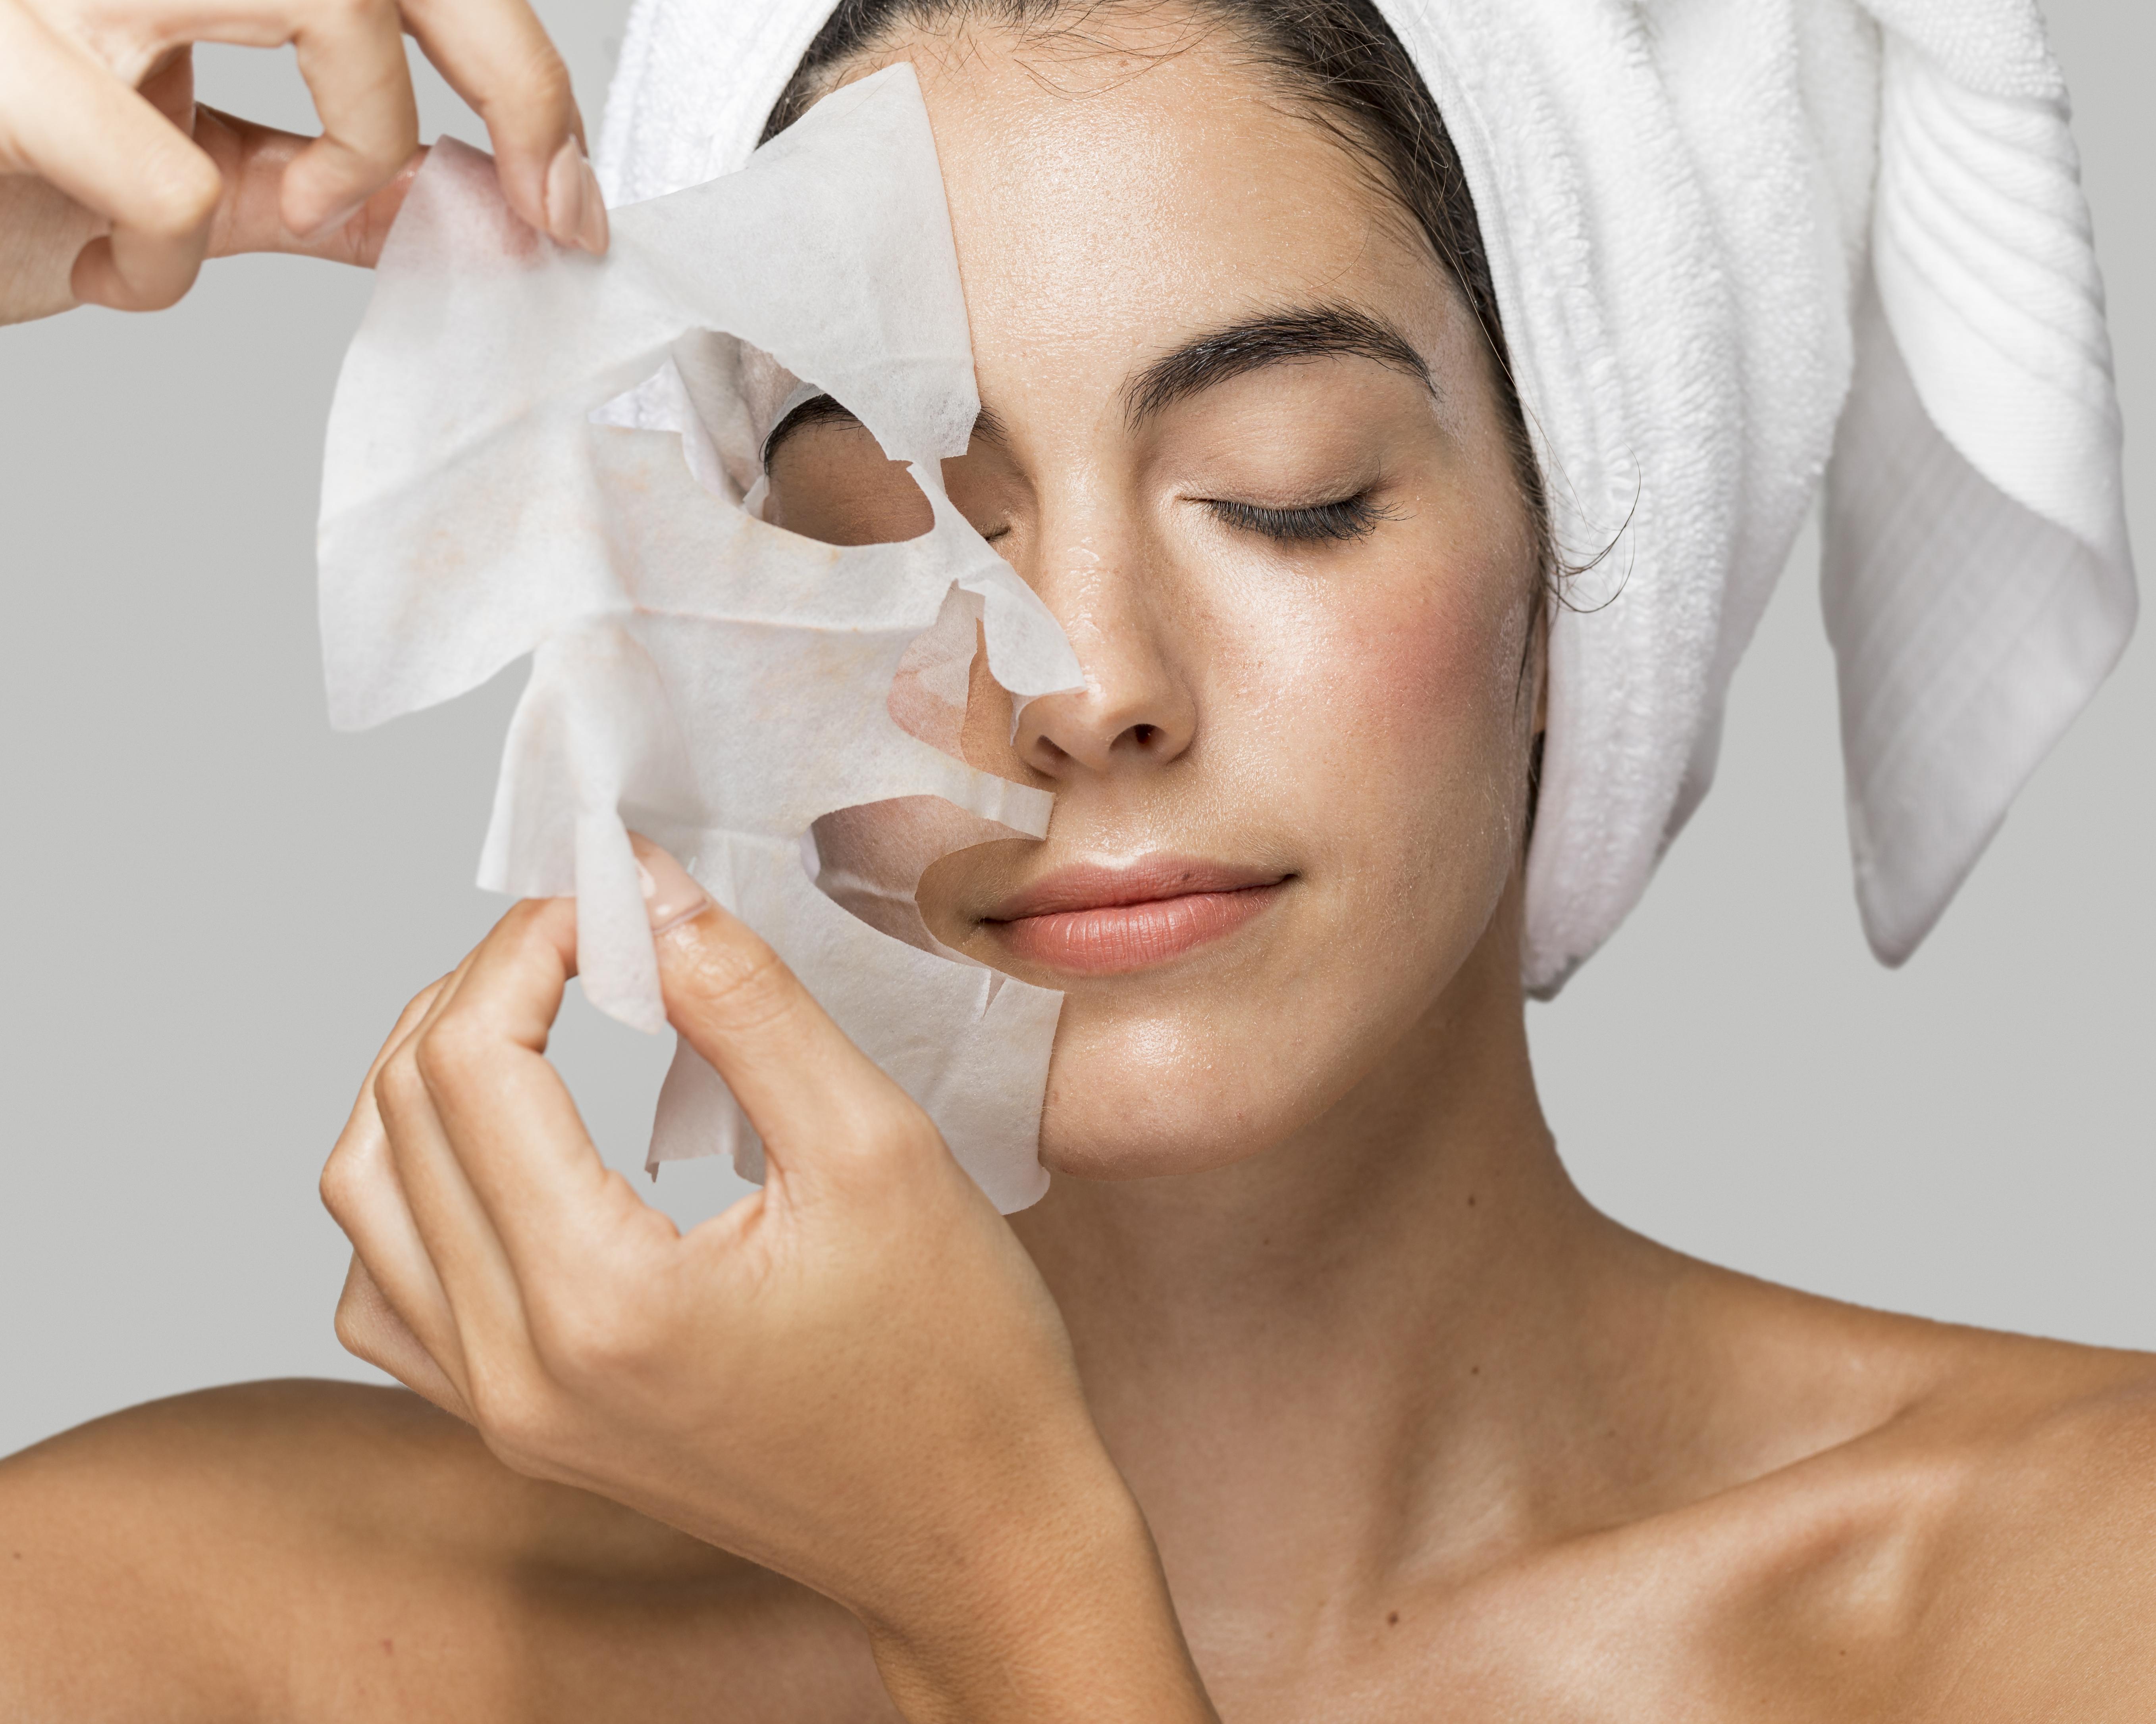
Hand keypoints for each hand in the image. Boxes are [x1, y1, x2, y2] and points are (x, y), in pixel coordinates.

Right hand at [0, 0, 605, 324]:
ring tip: (269, 214)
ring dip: (353, 143)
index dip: (522, 64)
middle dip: (513, 79)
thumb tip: (485, 204)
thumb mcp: (198, 171)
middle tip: (538, 208)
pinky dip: (170, 267)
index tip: (568, 192)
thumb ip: (331, 176)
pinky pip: (180, 180)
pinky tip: (106, 270)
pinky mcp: (3, 61)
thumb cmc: (11, 176)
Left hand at [319, 838, 1218, 1721]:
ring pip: (365, 1201)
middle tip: (582, 936)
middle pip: (399, 1116)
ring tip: (527, 1018)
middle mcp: (516, 1374)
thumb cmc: (957, 1362)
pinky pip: (387, 1294)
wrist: (978, 1536)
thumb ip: (747, 1004)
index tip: (608, 899)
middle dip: (478, 988)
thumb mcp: (876, 1146)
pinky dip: (411, 1191)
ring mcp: (505, 1416)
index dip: (525, 945)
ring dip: (424, 1080)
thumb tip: (648, 892)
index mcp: (598, 1304)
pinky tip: (499, 1151)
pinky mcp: (521, 1433)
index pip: (469, 1064)